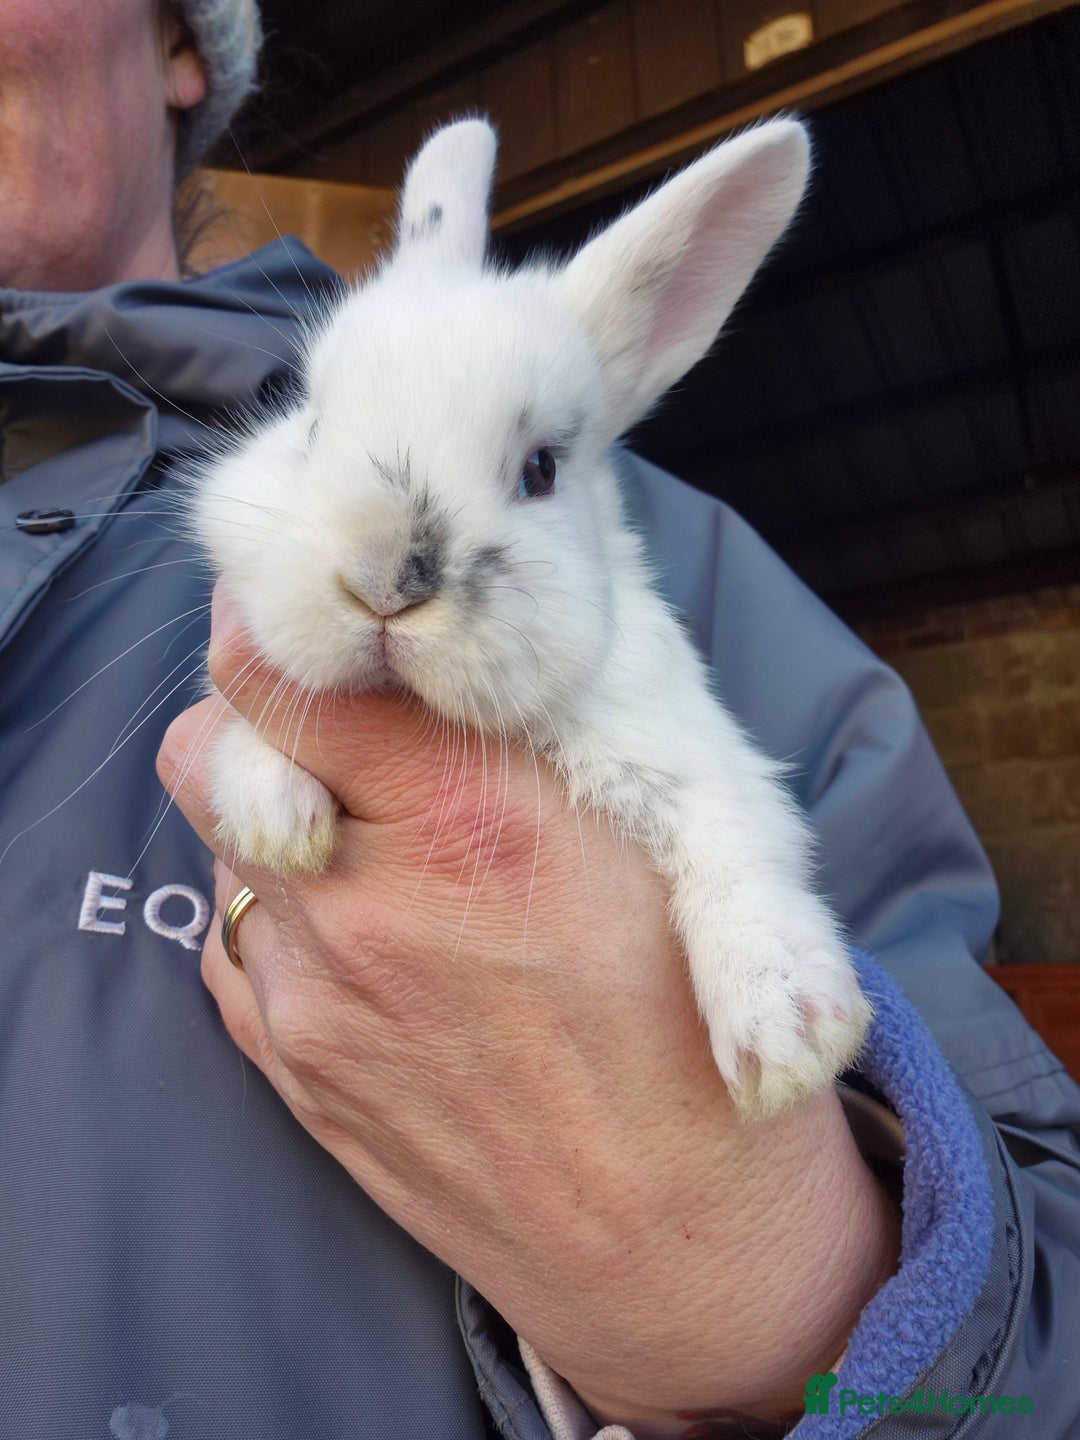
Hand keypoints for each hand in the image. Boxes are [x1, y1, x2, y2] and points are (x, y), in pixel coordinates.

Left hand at [157, 588, 898, 1437]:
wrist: (677, 1243)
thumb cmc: (697, 1027)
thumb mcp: (672, 839)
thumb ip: (535, 735)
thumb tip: (438, 657)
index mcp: (470, 823)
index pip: (282, 677)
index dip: (283, 633)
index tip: (318, 631)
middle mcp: (361, 908)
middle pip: (213, 754)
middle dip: (263, 723)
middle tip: (344, 734)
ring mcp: (310, 1001)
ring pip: (220, 850)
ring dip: (277, 823)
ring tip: (379, 851)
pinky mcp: (292, 1071)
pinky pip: (234, 946)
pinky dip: (279, 918)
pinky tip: (367, 939)